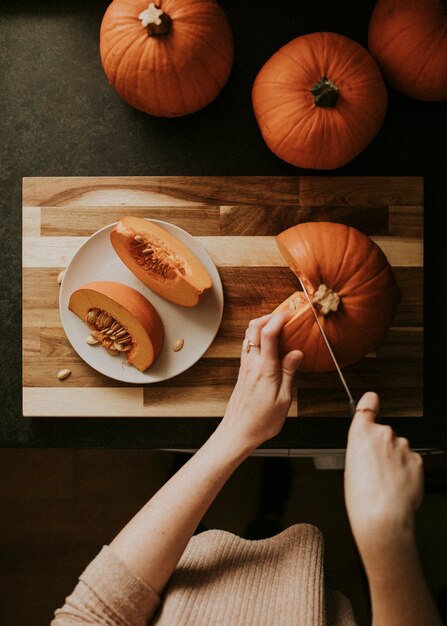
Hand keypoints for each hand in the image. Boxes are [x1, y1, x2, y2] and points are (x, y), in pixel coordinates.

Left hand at [216, 311, 302, 451]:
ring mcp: (245, 365)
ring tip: (280, 327)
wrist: (238, 431)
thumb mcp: (283, 400)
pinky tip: (270, 343)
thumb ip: (289, 373)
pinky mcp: (243, 369)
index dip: (279, 319)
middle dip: (271, 316)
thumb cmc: (262, 421)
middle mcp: (252, 363)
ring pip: (249, 334)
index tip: (292, 314)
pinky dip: (258, 336)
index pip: (268, 334)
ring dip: (263, 324)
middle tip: (287, 317)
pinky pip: (248, 344)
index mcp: (265, 369)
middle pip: (254, 326)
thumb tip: (296, 353)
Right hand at [344, 392, 423, 564]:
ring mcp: (403, 446)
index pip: (368, 403)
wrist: (383, 518)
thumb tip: (370, 449)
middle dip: (383, 447)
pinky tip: (397, 486)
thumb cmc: (362, 498)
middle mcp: (384, 434)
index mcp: (362, 433)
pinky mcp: (418, 460)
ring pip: (399, 449)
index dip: (371, 403)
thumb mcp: (350, 465)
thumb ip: (361, 448)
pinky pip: (410, 461)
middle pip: (384, 433)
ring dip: (395, 461)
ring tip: (385, 482)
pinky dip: (406, 471)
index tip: (373, 402)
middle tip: (375, 469)